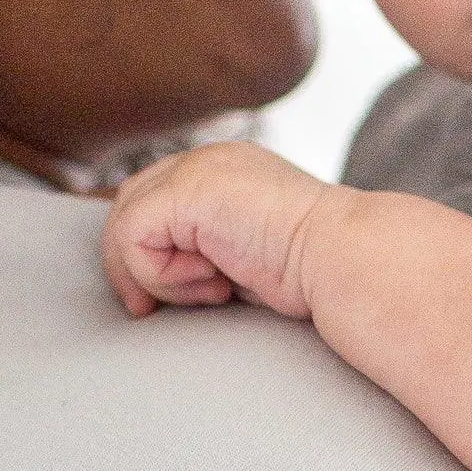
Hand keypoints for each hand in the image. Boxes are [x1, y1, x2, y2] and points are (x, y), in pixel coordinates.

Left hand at [102, 142, 334, 321]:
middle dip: (130, 265)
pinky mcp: (188, 190)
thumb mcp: (242, 254)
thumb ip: (203, 248)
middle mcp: (207, 161)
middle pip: (128, 205)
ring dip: (154, 274)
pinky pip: (134, 236)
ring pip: (126, 222)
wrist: (346, 258)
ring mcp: (197, 168)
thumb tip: (152, 277)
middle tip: (149, 309)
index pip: (152, 201)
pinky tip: (212, 282)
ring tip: (208, 290)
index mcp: (223, 172)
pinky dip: (161, 274)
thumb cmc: (311, 270)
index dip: (142, 252)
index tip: (153, 301)